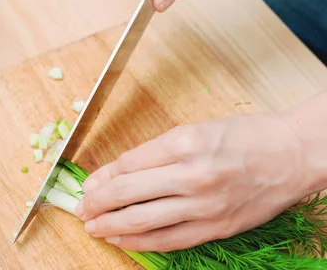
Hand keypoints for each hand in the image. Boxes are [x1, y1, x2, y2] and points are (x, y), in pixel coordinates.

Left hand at [74, 112, 317, 251]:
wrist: (293, 154)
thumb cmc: (245, 136)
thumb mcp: (195, 130)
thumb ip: (155, 152)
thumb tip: (117, 170)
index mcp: (184, 142)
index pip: (128, 164)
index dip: (102, 177)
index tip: (87, 185)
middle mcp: (192, 174)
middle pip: (128, 192)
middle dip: (97, 203)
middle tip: (79, 209)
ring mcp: (205, 204)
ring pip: (143, 220)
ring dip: (111, 225)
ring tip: (92, 227)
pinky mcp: (217, 227)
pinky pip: (170, 240)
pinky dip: (140, 242)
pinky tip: (121, 240)